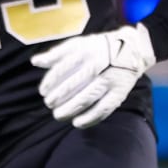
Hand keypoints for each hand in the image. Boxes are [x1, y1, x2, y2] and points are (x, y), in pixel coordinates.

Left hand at [34, 24, 154, 128]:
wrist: (133, 49)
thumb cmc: (98, 48)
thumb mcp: (78, 45)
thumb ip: (56, 54)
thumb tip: (35, 62)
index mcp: (87, 51)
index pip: (63, 68)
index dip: (51, 82)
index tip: (43, 91)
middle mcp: (100, 64)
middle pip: (74, 84)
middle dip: (58, 97)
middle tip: (49, 104)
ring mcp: (111, 79)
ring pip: (87, 98)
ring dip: (70, 109)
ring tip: (58, 115)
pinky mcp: (120, 92)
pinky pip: (104, 108)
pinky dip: (90, 118)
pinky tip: (77, 123)